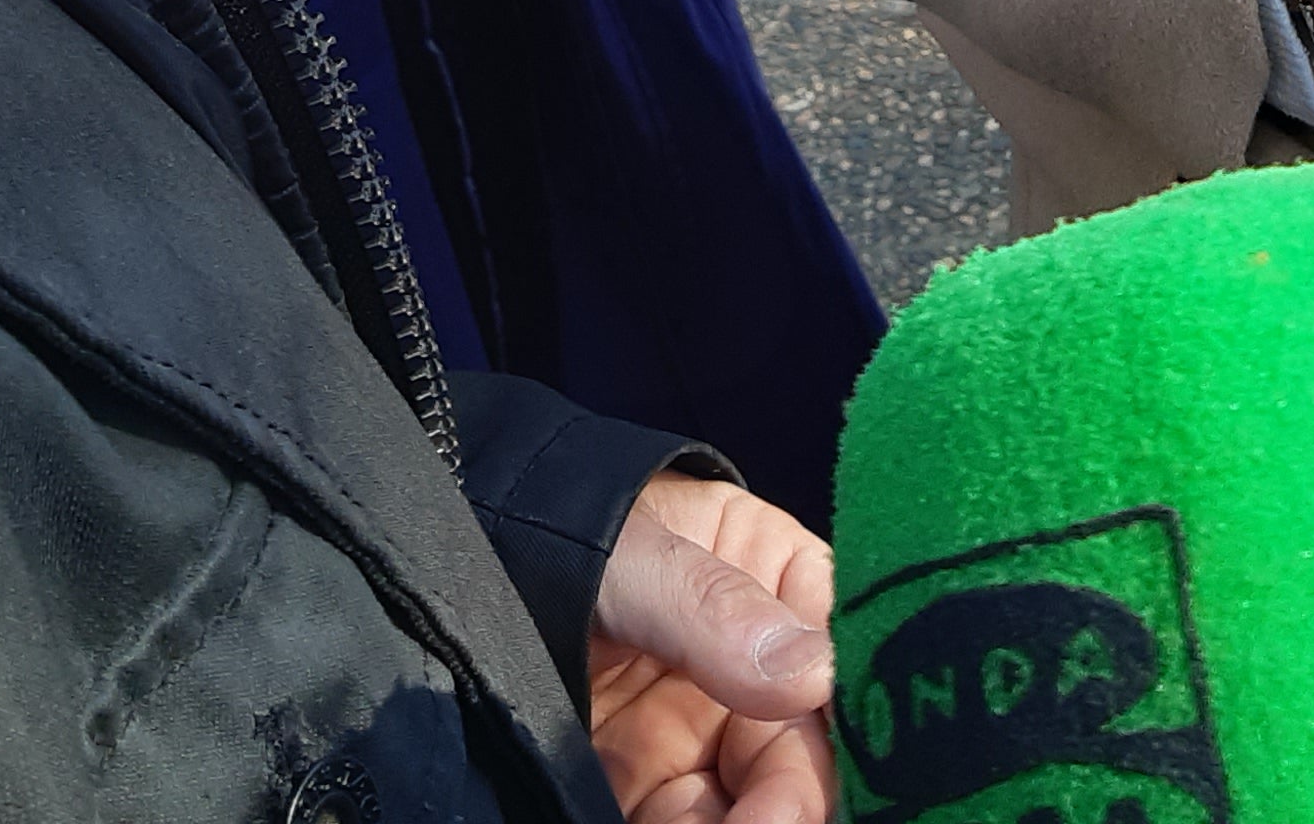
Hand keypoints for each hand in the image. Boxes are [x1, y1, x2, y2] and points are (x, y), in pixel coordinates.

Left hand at [585, 470, 836, 823]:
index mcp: (784, 591)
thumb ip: (714, 607)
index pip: (839, 666)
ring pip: (742, 806)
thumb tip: (812, 676)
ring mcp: (697, 734)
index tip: (814, 779)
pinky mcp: (642, 783)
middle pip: (799, 754)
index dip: (843, 726)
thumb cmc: (566, 519)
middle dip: (789, 802)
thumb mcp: (637, 550)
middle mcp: (754, 672)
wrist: (469, 553)